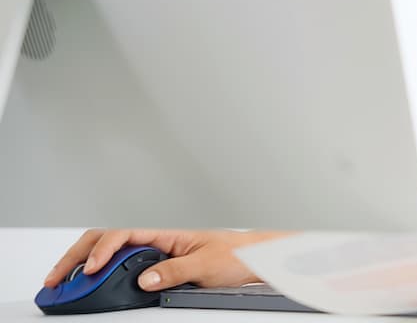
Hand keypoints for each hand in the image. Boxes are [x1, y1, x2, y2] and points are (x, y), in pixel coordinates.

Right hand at [43, 228, 288, 291]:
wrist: (257, 259)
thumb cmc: (238, 254)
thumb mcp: (207, 263)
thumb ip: (174, 270)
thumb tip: (144, 278)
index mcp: (167, 233)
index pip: (122, 234)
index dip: (101, 251)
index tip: (89, 270)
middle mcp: (158, 241)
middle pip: (106, 241)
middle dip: (76, 257)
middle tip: (56, 278)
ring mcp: (157, 254)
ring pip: (110, 254)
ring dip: (84, 265)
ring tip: (64, 284)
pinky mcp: (159, 268)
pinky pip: (122, 268)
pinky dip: (100, 276)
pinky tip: (90, 286)